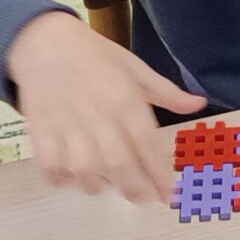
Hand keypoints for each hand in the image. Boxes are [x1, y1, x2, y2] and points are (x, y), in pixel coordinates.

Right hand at [4, 10, 202, 203]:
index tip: (170, 194)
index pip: (147, 145)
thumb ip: (167, 92)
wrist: (42, 41)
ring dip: (100, 185)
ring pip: (85, 172)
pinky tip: (74, 174)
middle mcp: (97, 116)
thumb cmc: (93, 55)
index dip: (160, 175)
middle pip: (119, 165)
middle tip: (145, 198)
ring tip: (109, 183)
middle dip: (136, 189)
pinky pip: (51, 168)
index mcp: (124, 99)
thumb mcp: (135, 68)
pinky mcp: (40, 132)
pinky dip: (63, 179)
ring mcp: (66, 126)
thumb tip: (199, 104)